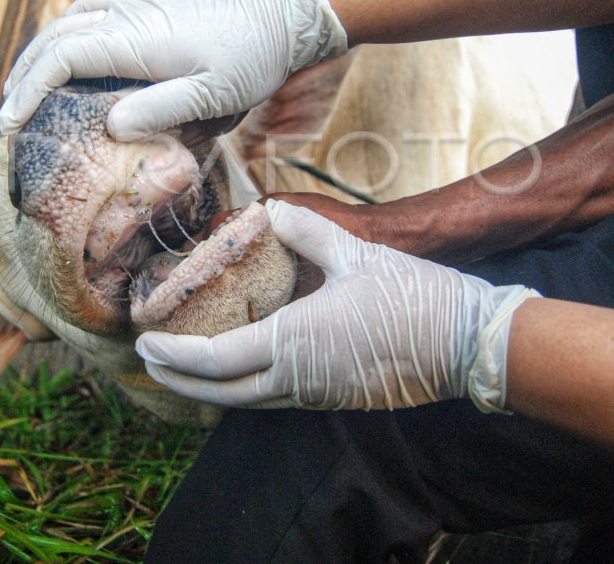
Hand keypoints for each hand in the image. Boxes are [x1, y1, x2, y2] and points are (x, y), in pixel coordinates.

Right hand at [0, 0, 346, 140]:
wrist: (278, 22)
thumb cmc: (249, 62)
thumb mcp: (212, 96)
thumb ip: (162, 110)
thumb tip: (111, 127)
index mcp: (136, 39)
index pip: (63, 57)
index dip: (30, 89)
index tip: (11, 123)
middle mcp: (126, 17)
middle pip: (54, 38)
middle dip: (23, 75)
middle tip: (6, 117)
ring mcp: (134, 9)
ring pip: (67, 23)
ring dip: (38, 52)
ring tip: (21, 87)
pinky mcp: (143, 11)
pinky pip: (88, 14)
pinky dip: (64, 33)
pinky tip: (63, 52)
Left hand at [135, 200, 539, 410]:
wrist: (469, 343)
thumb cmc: (413, 296)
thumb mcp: (356, 253)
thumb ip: (308, 232)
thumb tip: (271, 210)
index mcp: (296, 343)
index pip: (215, 360)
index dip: (174, 355)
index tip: (145, 343)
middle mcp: (300, 379)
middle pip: (222, 392)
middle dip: (179, 381)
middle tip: (150, 363)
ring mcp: (320, 394)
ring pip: (249, 402)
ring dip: (210, 389)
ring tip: (185, 369)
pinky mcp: (338, 397)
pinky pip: (278, 400)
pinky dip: (246, 388)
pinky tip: (243, 369)